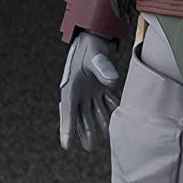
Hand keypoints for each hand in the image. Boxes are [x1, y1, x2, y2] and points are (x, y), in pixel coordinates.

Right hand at [59, 31, 119, 151]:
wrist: (97, 35)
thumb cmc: (92, 44)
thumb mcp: (94, 54)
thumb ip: (102, 68)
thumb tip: (112, 82)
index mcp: (72, 85)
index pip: (68, 110)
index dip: (67, 128)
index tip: (67, 145)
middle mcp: (80, 91)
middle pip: (81, 115)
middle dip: (85, 131)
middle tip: (90, 147)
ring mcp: (90, 90)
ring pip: (93, 112)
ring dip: (98, 124)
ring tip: (103, 139)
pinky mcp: (100, 87)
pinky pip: (105, 102)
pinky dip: (110, 111)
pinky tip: (116, 120)